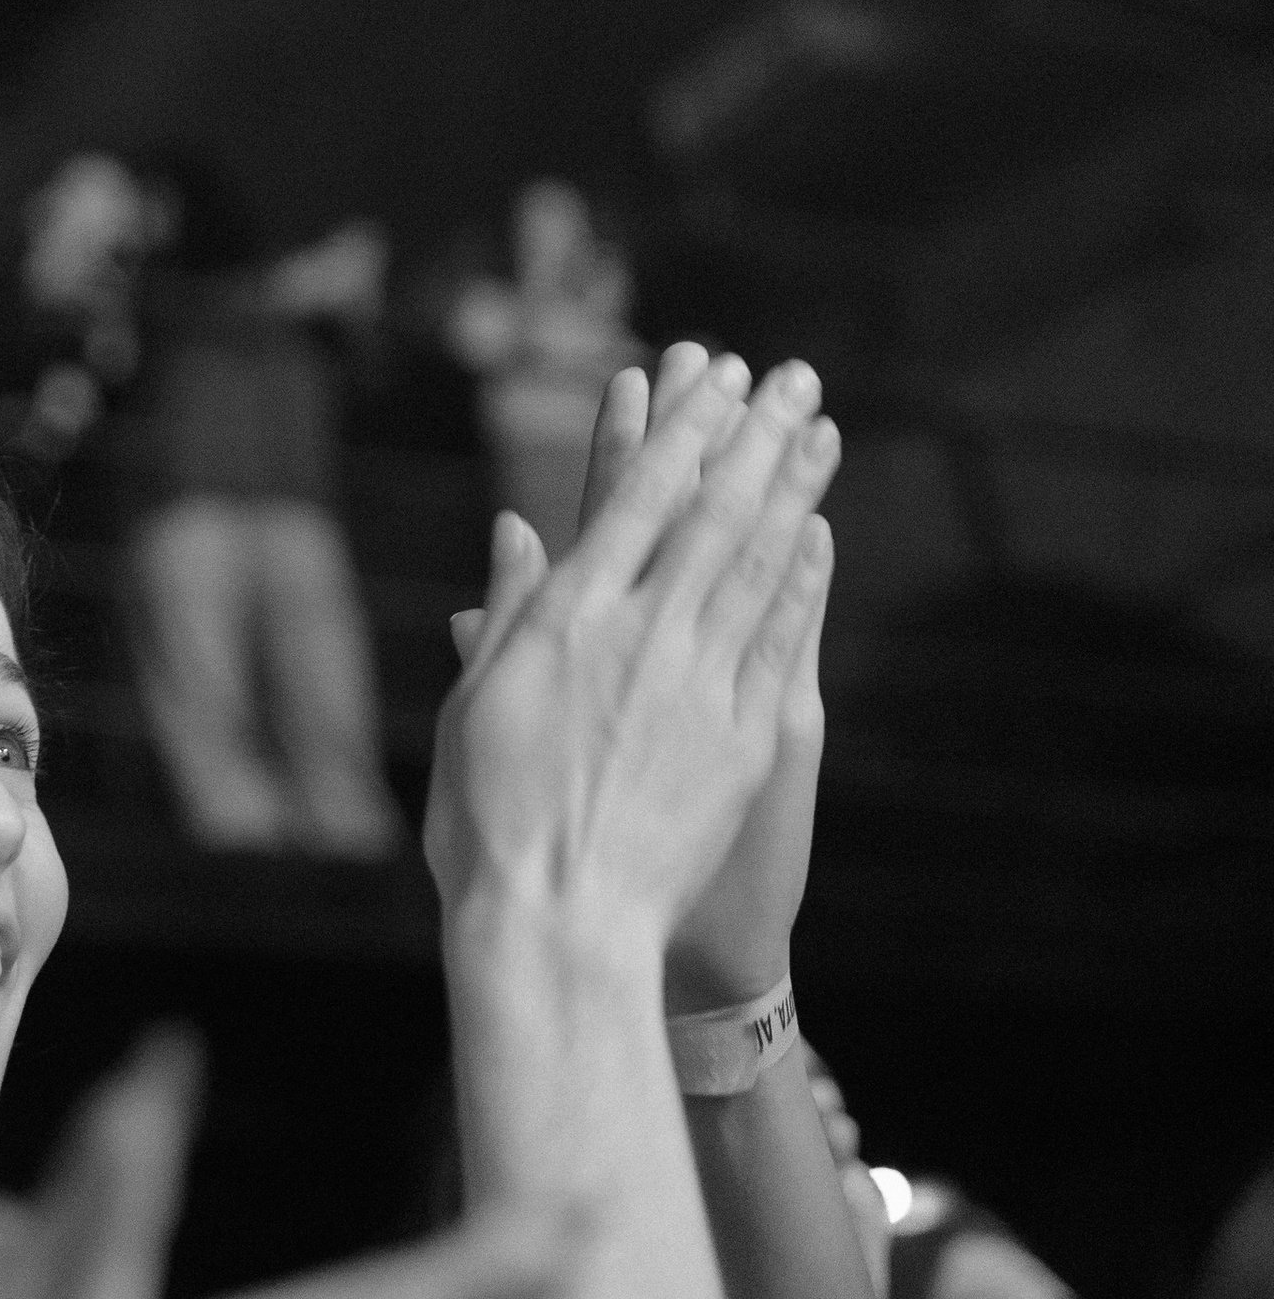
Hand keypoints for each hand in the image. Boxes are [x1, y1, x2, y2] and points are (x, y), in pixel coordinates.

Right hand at [424, 350, 838, 961]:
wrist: (557, 923)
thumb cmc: (490, 825)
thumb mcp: (478, 706)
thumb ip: (507, 613)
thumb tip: (516, 533)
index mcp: (565, 620)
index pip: (631, 498)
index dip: (675, 430)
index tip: (707, 377)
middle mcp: (638, 635)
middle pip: (708, 512)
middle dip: (751, 436)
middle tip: (790, 376)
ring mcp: (697, 684)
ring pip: (754, 563)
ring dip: (792, 489)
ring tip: (820, 429)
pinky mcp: (741, 739)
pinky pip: (779, 641)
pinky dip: (802, 581)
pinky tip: (821, 537)